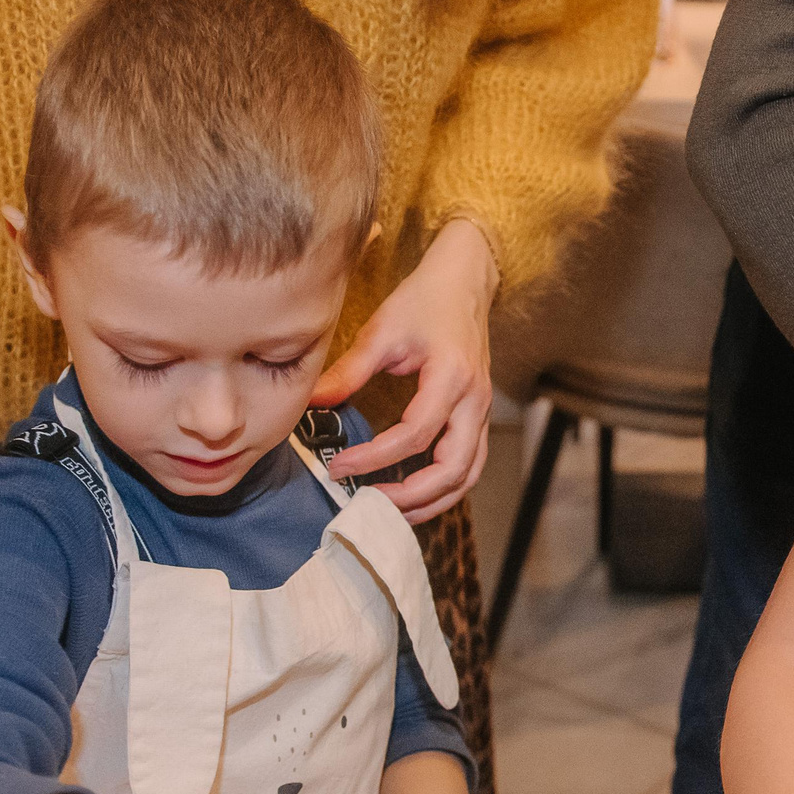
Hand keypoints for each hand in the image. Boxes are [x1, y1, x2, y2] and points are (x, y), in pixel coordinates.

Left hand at [314, 220, 496, 522]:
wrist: (463, 283)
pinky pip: (469, 466)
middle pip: (453, 468)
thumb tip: (310, 404)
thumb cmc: (425, 301)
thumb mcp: (382, 329)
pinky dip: (442, 488)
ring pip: (466, 476)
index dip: (375, 457)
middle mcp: (475, 401)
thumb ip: (349, 372)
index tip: (339, 466)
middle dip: (411, 495)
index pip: (415, 434)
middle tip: (368, 502)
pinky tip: (410, 494)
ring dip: (431, 501)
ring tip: (388, 510)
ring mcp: (482, 412)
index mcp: (452, 376)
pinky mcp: (479, 417)